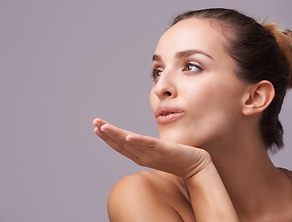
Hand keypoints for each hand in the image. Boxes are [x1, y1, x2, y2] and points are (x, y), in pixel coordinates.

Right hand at [93, 118, 211, 179]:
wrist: (197, 168)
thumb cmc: (179, 158)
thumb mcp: (158, 150)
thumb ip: (148, 145)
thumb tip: (140, 138)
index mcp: (141, 156)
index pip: (120, 146)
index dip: (108, 137)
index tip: (98, 128)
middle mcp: (143, 156)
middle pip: (120, 144)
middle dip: (106, 134)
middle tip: (94, 123)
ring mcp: (152, 154)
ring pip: (129, 143)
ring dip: (115, 135)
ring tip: (102, 127)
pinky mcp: (163, 150)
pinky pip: (148, 145)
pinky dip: (137, 141)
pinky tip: (128, 136)